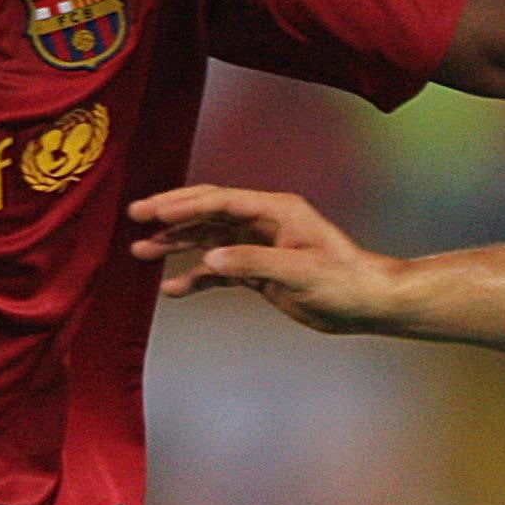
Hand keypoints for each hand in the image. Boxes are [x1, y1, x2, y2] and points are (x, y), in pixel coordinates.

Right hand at [128, 185, 410, 333]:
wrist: (368, 303)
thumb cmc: (346, 280)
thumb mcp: (300, 271)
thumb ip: (253, 263)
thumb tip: (209, 259)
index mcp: (276, 210)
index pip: (221, 201)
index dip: (185, 205)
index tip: (153, 212)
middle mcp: (264, 223)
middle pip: (208, 212)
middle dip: (171, 214)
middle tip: (136, 216)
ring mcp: (260, 246)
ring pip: (208, 240)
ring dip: (177, 245)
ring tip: (141, 251)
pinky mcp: (260, 272)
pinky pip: (220, 271)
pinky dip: (196, 278)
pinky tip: (173, 288)